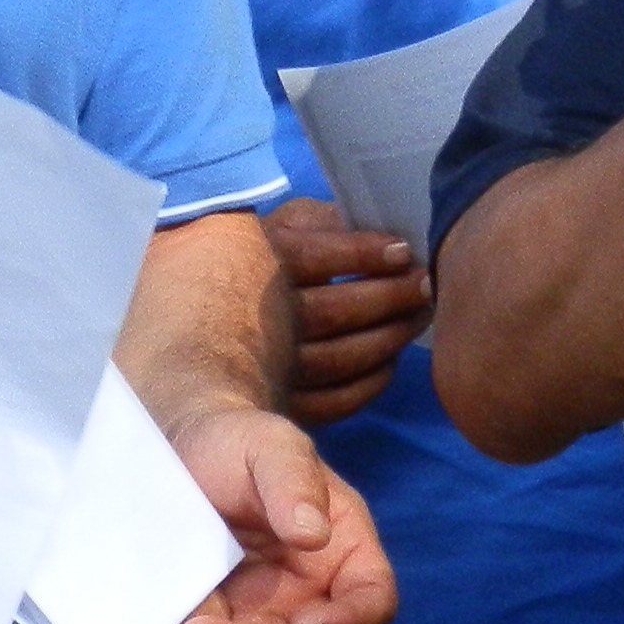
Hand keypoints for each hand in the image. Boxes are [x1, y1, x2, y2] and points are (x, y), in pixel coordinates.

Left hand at [162, 404, 399, 623]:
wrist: (181, 448)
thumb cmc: (240, 441)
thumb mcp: (270, 445)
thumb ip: (294, 481)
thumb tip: (314, 536)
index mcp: (346, 549)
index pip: (372, 601)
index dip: (352, 623)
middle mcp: (314, 588)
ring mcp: (267, 608)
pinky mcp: (221, 616)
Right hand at [263, 197, 427, 426]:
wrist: (198, 325)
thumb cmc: (253, 263)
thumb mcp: (276, 227)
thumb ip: (315, 221)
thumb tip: (365, 228)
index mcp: (257, 266)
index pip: (316, 258)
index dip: (364, 255)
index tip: (403, 251)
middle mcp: (259, 318)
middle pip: (334, 311)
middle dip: (390, 297)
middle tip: (425, 285)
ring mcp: (268, 365)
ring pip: (339, 359)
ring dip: (389, 339)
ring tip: (418, 316)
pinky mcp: (280, 401)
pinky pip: (333, 402)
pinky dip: (369, 384)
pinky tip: (389, 362)